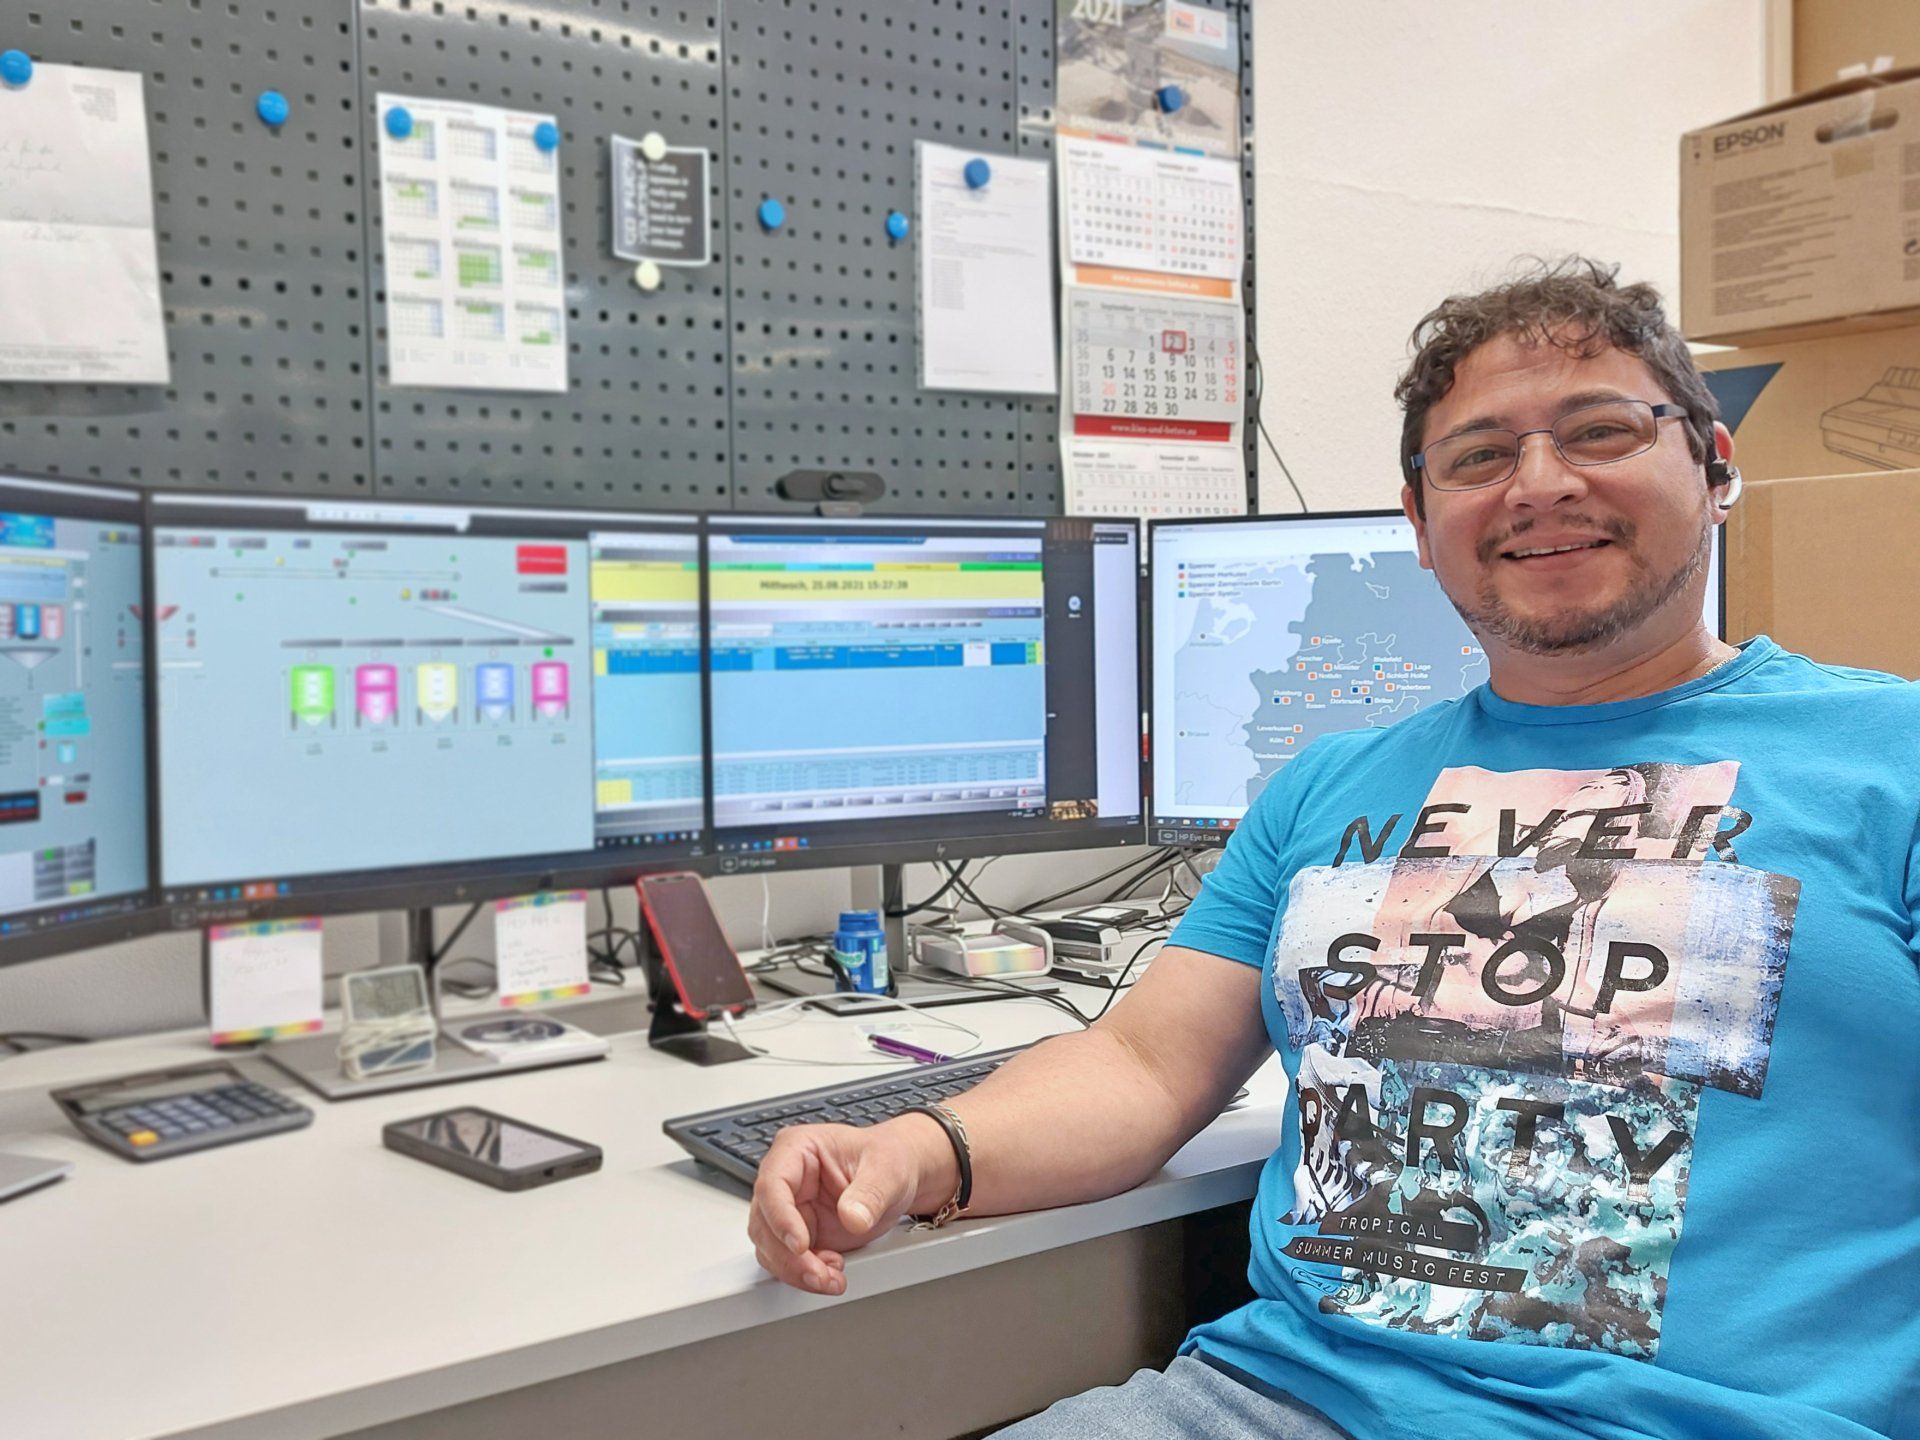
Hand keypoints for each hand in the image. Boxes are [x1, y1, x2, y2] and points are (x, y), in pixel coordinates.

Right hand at [746, 1119, 935, 1295]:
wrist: (902, 1176)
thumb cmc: (888, 1159)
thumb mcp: (887, 1169)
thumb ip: (870, 1193)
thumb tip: (853, 1218)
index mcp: (797, 1149)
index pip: (772, 1184)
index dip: (780, 1217)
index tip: (800, 1245)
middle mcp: (786, 1180)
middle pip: (765, 1223)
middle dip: (790, 1257)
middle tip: (819, 1274)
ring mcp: (789, 1210)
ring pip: (771, 1248)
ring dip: (797, 1271)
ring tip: (832, 1278)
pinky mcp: (799, 1236)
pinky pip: (788, 1262)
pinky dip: (806, 1276)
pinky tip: (831, 1275)